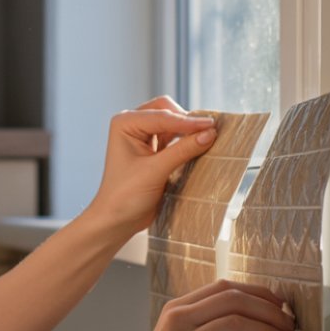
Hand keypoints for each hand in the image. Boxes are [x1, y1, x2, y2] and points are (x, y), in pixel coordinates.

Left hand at [89, 96, 216, 233]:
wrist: (117, 219)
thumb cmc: (125, 195)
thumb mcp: (155, 171)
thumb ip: (183, 150)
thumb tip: (210, 133)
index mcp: (125, 123)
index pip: (162, 116)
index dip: (188, 121)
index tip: (212, 126)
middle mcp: (133, 124)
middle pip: (168, 111)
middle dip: (187, 121)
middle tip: (210, 132)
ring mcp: (143, 136)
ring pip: (173, 123)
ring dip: (189, 130)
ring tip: (210, 138)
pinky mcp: (154, 149)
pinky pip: (175, 138)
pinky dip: (187, 140)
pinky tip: (200, 146)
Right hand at [109, 280, 295, 330]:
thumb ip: (205, 325)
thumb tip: (252, 317)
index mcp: (175, 310)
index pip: (224, 288)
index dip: (259, 293)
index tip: (280, 306)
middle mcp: (176, 322)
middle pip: (233, 300)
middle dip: (269, 310)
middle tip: (289, 324)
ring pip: (235, 325)